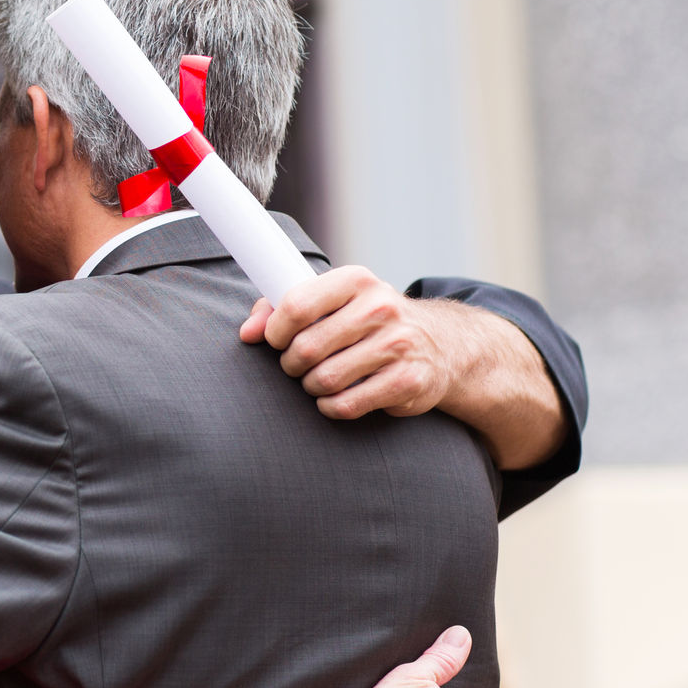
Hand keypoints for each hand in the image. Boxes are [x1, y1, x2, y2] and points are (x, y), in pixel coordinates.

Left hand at [240, 266, 456, 420]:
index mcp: (357, 280)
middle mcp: (381, 307)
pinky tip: (336, 398)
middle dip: (292, 364)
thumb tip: (247, 333)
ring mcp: (399, 344)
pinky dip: (331, 407)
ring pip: (325, 379)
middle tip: (298, 366)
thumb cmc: (366, 322)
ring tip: (318, 380)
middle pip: (307, 347)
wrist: (439, 344)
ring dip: (312, 387)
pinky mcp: (408, 381)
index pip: (297, 304)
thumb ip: (280, 308)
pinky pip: (347, 404)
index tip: (276, 341)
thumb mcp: (331, 302)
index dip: (275, 330)